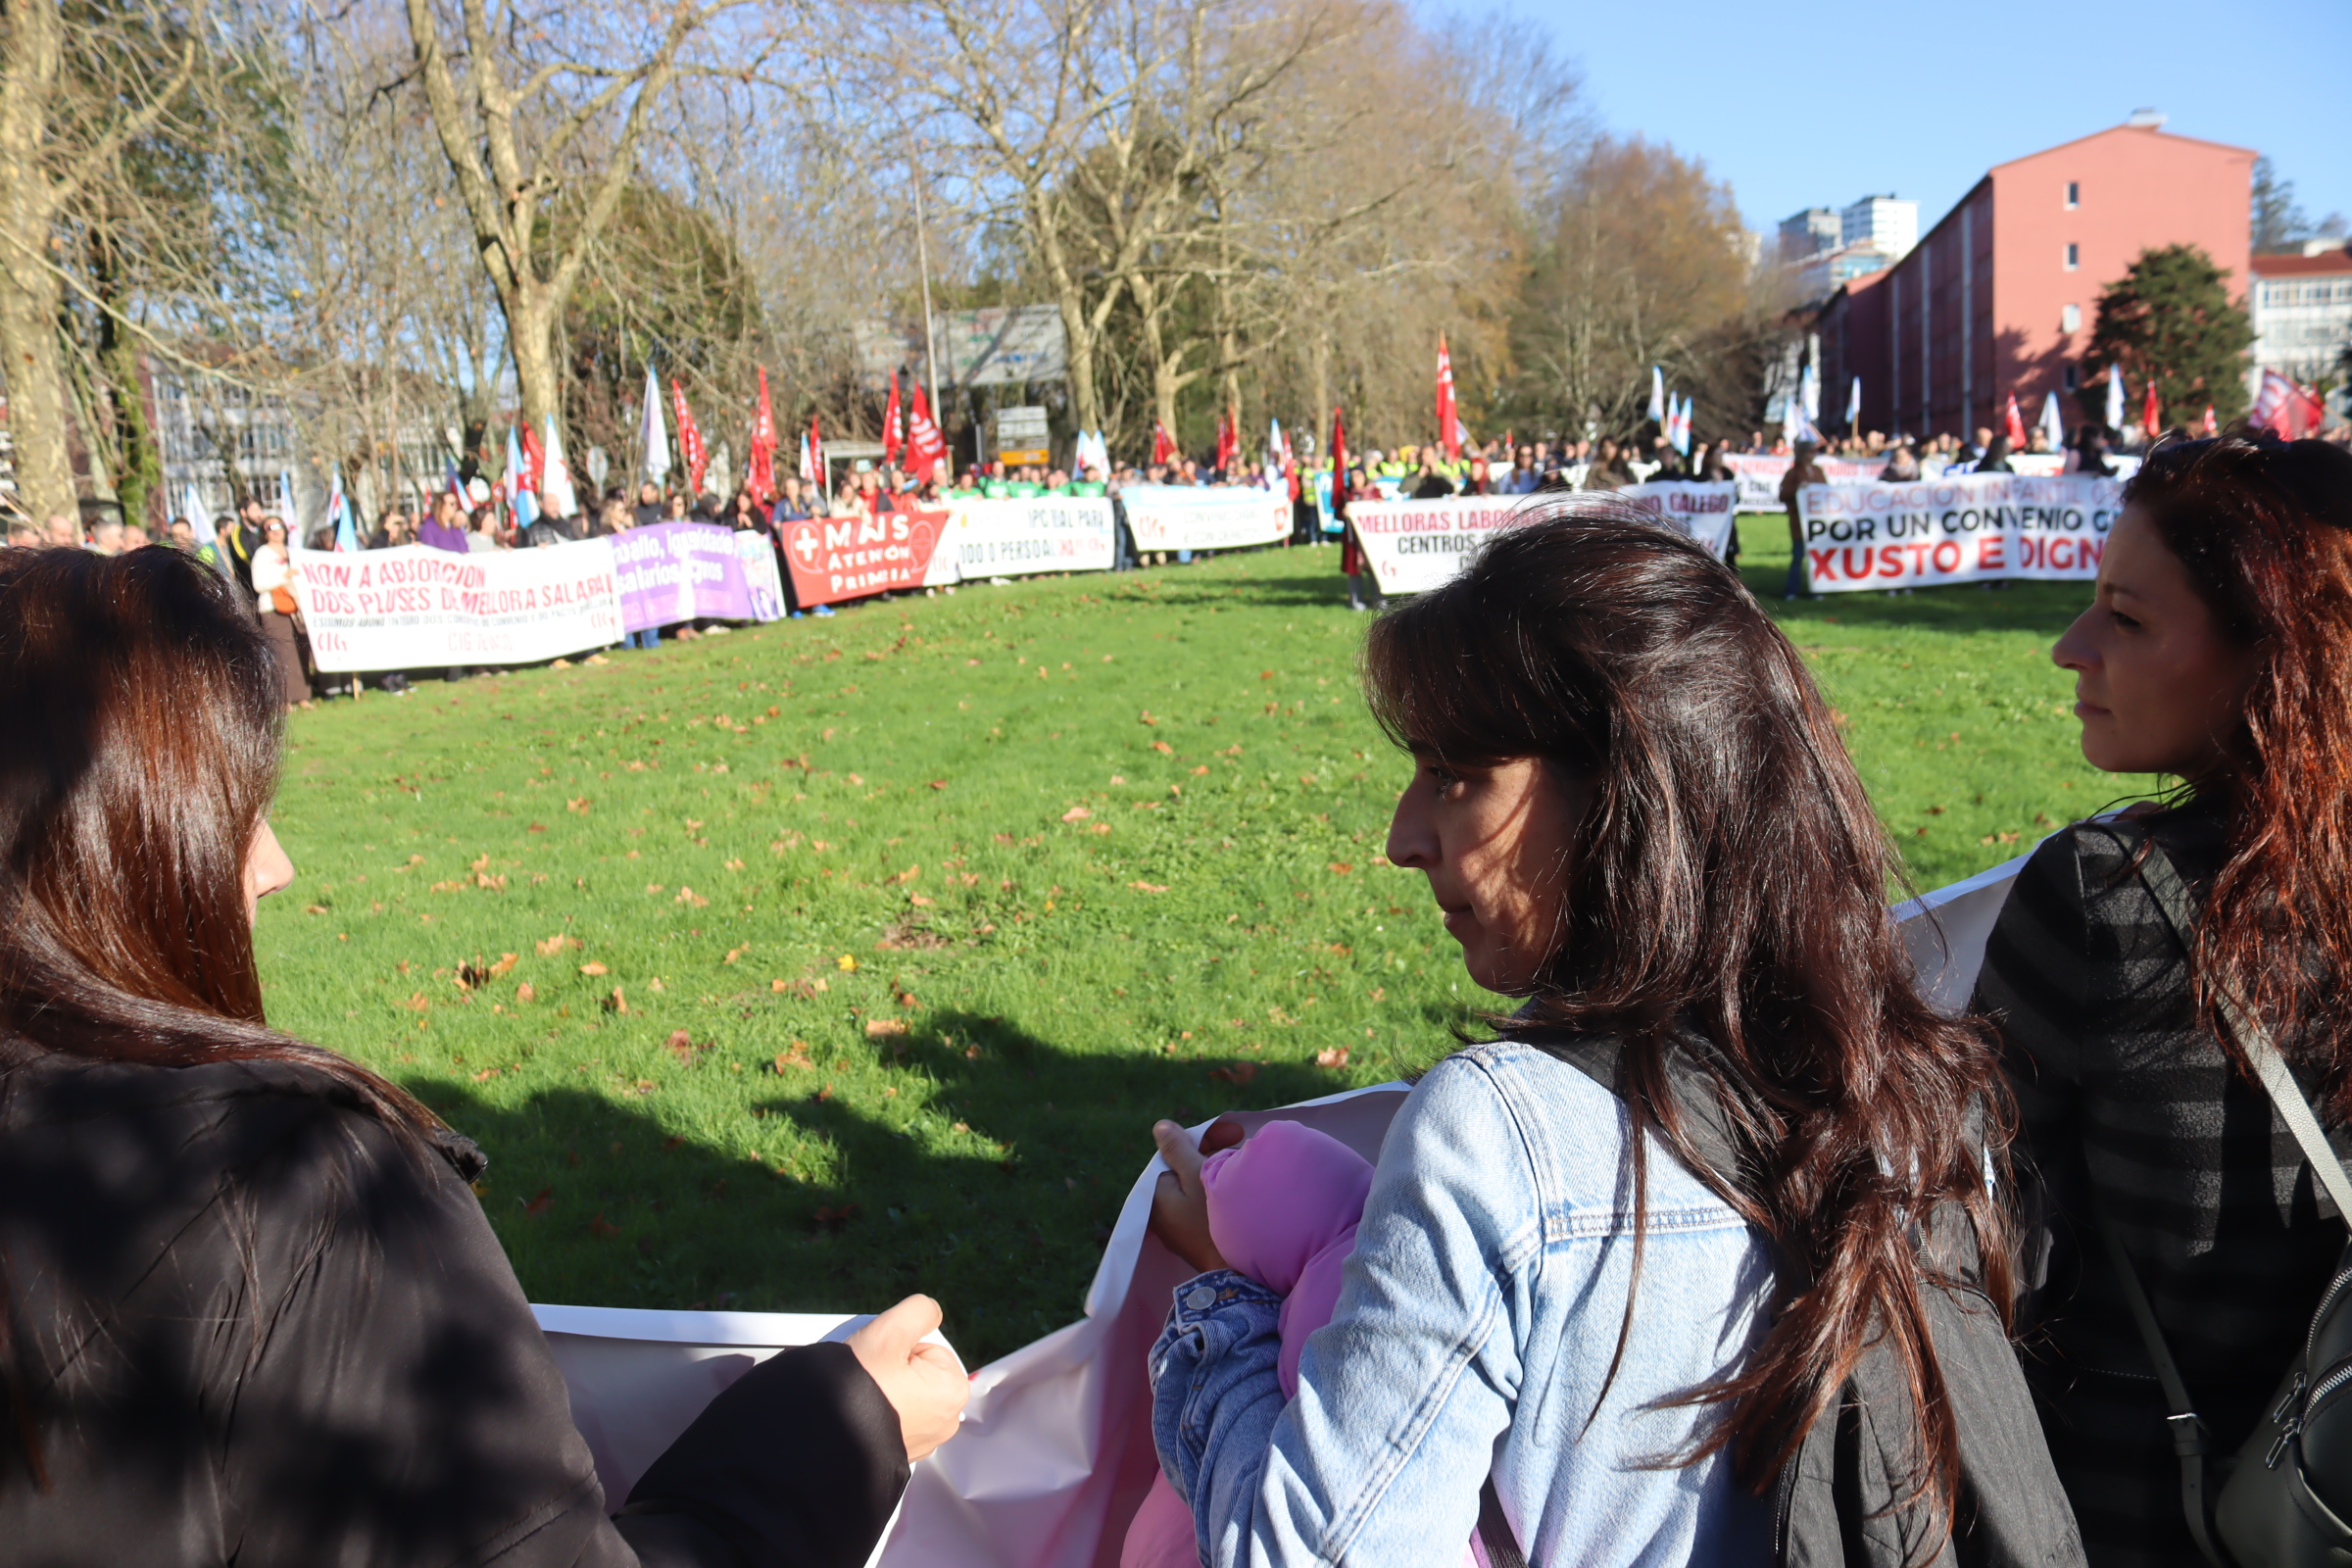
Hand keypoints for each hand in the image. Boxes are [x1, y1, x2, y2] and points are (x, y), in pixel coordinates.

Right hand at [845, 1294, 967, 1461]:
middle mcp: (946, 1421)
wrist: (824, 1434)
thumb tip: (930, 1313)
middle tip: (871, 1374)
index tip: (882, 1360)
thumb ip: (920, 1309)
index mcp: (953, 1391)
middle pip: (919, 1371)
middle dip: (895, 1367)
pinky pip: (894, 1418)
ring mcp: (925, 1440)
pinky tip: (862, 1409)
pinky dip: (879, 1410)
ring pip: (905, 1393)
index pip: (928, 1347)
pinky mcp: (902, 1452)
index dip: (901, 1347)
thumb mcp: (891, 1330)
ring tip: (863, 1390)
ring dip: (886, 1387)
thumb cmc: (859, 1386)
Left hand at [1149, 1118, 1242, 1273]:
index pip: (1175, 1152)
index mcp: (1156, 1193)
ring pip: (1194, 1183)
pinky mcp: (1193, 1236)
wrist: (1232, 1274)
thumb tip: (1160, 1126)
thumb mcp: (1196, 1176)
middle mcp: (1160, 1210)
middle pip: (1184, 1167)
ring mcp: (1176, 1225)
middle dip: (1212, 1152)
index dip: (1205, 1138)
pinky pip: (1200, 1202)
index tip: (1234, 1132)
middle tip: (1241, 1145)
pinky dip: (1215, 1190)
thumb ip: (1177, 1148)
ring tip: (1242, 1165)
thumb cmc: (1213, 1220)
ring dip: (1216, 1170)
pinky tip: (1234, 1187)